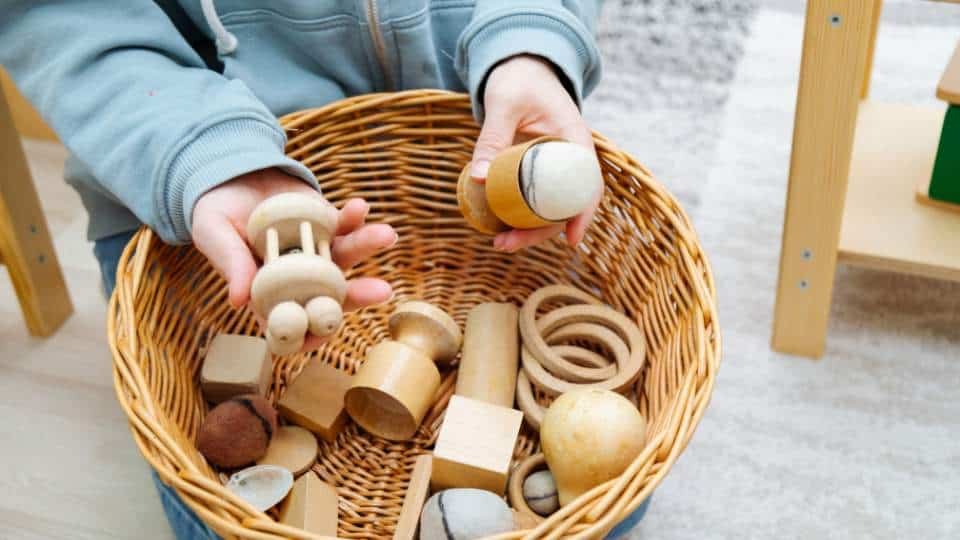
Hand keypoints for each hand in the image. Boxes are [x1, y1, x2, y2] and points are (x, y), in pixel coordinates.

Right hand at [192, 168, 395, 347]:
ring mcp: (318, 252)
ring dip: (366, 248)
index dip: (309, 335)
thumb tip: (239, 301)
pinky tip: (360, 206)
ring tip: (385, 235)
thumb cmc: (216, 213)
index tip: (323, 334)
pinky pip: (345, 224)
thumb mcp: (214, 235)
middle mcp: (300, 279)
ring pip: (346, 258)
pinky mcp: (327, 225)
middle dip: (357, 295)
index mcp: (269, 294)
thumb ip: (230, 264)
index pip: (293, 324)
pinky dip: (354, 217)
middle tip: (381, 290)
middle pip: (331, 296)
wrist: (231, 177)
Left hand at [471, 54, 600, 251]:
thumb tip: (477, 179)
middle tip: (507, 245)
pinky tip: (500, 228)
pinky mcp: (538, 170)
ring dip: (529, 229)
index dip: (582, 214)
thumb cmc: (517, 80)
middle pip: (566, 204)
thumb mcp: (503, 105)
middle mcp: (570, 158)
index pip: (587, 183)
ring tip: (499, 244)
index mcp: (574, 140)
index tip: (572, 240)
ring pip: (550, 207)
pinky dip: (521, 215)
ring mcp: (555, 166)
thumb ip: (492, 139)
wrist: (520, 68)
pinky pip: (535, 199)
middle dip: (541, 232)